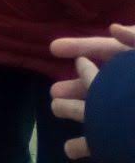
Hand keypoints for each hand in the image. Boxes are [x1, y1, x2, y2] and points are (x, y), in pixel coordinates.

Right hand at [51, 25, 134, 160]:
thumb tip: (113, 29)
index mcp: (133, 59)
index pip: (103, 48)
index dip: (79, 47)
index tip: (53, 49)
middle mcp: (131, 82)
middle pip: (100, 82)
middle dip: (76, 88)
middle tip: (52, 95)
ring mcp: (132, 107)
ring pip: (106, 110)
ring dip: (84, 116)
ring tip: (62, 121)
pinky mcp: (132, 129)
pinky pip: (117, 133)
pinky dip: (103, 141)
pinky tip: (88, 149)